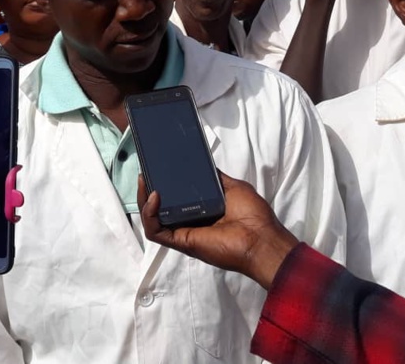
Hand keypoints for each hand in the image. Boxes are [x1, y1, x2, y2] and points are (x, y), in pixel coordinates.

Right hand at [138, 173, 298, 289]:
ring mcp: (182, 232)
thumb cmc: (252, 214)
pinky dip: (149, 215)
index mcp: (200, 210)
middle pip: (159, 208)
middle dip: (147, 191)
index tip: (156, 168)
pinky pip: (155, 231)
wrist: (261, 239)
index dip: (163, 184)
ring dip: (144, 201)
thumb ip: (215, 178)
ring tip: (144, 181)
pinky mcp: (181, 241)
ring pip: (152, 219)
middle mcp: (188, 222)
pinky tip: (154, 197)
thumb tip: (202, 163)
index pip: (174, 198)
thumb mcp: (232, 187)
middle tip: (144, 173)